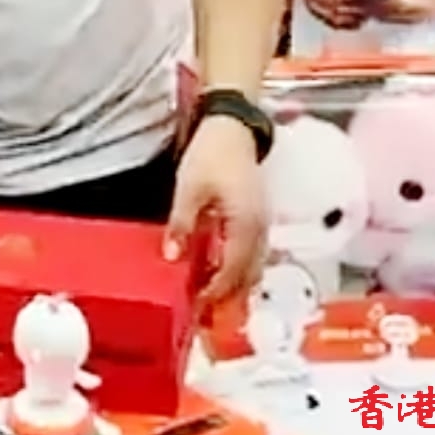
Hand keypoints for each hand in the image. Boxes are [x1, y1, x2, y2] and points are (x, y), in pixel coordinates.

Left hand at [164, 115, 266, 305]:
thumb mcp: (189, 189)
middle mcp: (260, 228)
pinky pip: (253, 251)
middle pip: (249, 274)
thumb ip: (182, 224)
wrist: (233, 126)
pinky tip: (218, 266)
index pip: (234, 270)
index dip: (216, 290)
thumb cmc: (212, 152)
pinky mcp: (257, 216)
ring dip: (235, 282)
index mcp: (246, 224)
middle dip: (229, 295)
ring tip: (209, 293)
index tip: (197, 304)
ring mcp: (262, 222)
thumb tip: (172, 256)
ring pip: (254, 265)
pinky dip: (238, 265)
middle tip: (205, 309)